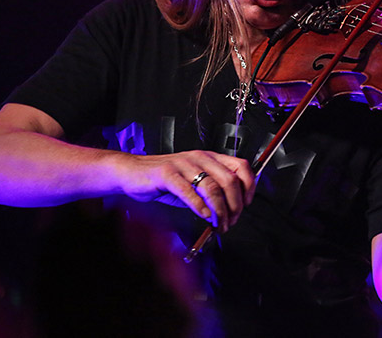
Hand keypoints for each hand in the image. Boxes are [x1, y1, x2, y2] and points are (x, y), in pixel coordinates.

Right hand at [119, 150, 255, 231]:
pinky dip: (199, 206)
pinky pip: (188, 191)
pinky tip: (203, 216)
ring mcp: (183, 164)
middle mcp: (199, 158)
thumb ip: (212, 192)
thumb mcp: (193, 183)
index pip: (240, 166)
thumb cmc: (164, 179)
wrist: (132, 172)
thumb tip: (231, 210)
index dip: (249, 186)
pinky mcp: (167, 174)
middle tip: (231, 221)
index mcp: (209, 158)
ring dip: (219, 210)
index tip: (247, 204)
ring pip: (212, 187)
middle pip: (229, 180)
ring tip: (218, 224)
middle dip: (235, 205)